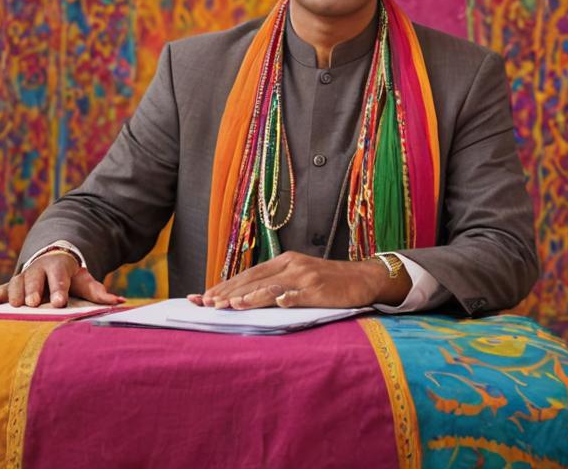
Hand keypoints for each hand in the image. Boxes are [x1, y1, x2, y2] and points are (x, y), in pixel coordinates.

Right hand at [0, 252, 124, 307]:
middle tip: (32, 304)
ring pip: (16, 284)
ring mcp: (23, 276)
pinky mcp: (11, 286)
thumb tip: (120, 302)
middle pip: (35, 280)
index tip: (59, 303)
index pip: (59, 279)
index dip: (59, 290)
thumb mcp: (85, 281)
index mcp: (58, 268)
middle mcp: (38, 270)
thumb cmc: (70, 276)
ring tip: (11, 307)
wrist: (52, 260)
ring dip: (12, 295)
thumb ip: (100, 292)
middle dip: (33, 291)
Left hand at [186, 251, 410, 309]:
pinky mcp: (320, 288)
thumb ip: (275, 283)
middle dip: (229, 292)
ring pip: (272, 286)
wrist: (363, 277)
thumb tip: (244, 296)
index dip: (226, 285)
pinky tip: (276, 304)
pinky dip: (288, 298)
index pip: (248, 274)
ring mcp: (305, 276)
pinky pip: (301, 294)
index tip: (204, 297)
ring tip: (232, 306)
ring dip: (250, 297)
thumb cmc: (327, 281)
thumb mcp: (298, 276)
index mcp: (284, 261)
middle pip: (254, 279)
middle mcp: (291, 265)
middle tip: (208, 304)